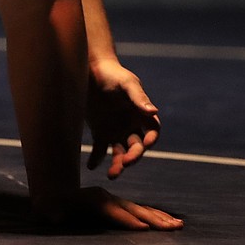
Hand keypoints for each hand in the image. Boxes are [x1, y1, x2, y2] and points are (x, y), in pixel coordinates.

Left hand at [35, 186, 183, 230]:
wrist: (53, 193)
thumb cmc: (49, 206)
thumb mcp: (48, 209)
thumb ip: (52, 213)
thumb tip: (54, 217)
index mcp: (91, 200)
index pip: (112, 211)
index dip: (127, 220)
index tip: (143, 228)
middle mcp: (106, 197)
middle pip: (132, 209)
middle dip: (152, 219)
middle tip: (172, 228)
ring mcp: (114, 200)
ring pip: (140, 209)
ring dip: (160, 217)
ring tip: (178, 225)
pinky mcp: (118, 205)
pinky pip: (140, 210)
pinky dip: (156, 216)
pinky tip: (169, 221)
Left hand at [85, 59, 160, 178]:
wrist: (90, 70)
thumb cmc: (112, 74)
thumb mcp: (126, 83)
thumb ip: (138, 97)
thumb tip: (154, 111)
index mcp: (141, 114)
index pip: (152, 132)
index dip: (151, 139)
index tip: (145, 144)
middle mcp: (131, 126)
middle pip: (136, 147)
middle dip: (133, 156)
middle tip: (125, 162)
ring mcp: (115, 130)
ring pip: (120, 152)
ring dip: (118, 164)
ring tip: (112, 174)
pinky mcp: (100, 132)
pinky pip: (100, 149)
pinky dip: (96, 159)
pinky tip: (91, 166)